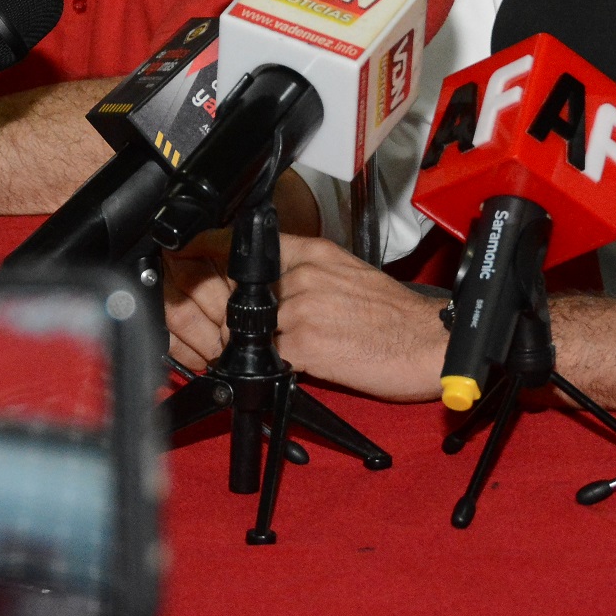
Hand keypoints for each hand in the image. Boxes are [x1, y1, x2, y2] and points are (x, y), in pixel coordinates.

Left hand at [164, 232, 445, 401]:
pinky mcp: (303, 344)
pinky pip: (263, 358)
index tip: (188, 257)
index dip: (208, 251)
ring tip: (257, 356)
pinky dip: (262, 369)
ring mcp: (300, 308)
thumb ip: (304, 274)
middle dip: (214, 309)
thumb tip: (268, 288)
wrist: (428, 343)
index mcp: (315, 253)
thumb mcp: (348, 275)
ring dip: (239, 346)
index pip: (245, 244)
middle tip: (217, 326)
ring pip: (243, 326)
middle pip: (233, 288)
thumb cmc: (395, 317)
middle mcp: (303, 274)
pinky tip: (278, 371)